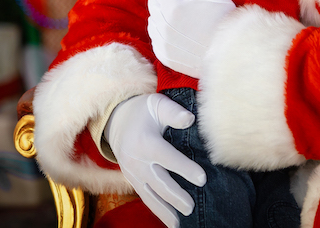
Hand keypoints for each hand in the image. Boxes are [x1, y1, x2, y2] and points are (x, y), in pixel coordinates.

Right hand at [104, 93, 205, 227]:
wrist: (116, 121)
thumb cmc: (143, 111)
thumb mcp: (156, 104)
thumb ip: (173, 112)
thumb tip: (189, 119)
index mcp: (146, 142)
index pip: (168, 158)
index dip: (185, 169)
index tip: (202, 179)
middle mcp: (137, 161)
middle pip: (160, 182)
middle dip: (176, 196)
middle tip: (191, 207)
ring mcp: (133, 173)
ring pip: (150, 195)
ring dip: (165, 210)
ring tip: (179, 223)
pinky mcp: (132, 180)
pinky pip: (145, 197)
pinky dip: (157, 210)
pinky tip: (170, 220)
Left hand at [148, 0, 235, 77]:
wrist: (230, 53)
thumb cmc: (224, 21)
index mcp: (174, 6)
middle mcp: (165, 25)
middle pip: (152, 4)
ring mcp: (164, 42)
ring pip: (152, 22)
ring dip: (159, 16)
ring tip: (172, 15)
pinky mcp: (166, 56)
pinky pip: (155, 40)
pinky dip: (160, 33)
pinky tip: (172, 32)